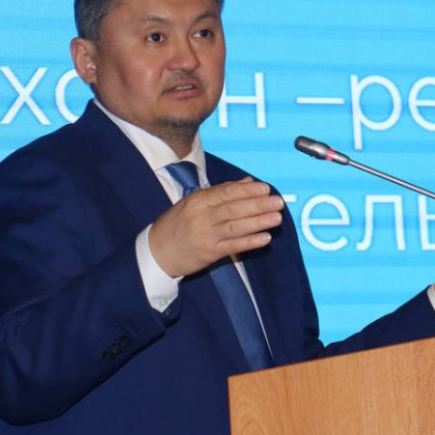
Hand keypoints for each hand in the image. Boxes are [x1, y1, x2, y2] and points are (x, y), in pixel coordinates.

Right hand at [148, 178, 283, 277]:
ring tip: (277, 218)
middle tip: (278, 202)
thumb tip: (248, 182)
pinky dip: (249, 242)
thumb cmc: (178, 223)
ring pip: (236, 227)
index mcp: (198, 200)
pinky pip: (233, 247)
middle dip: (258, 205)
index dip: (247, 191)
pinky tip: (265, 238)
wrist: (157, 251)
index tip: (266, 188)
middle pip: (234, 209)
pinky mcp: (209, 253)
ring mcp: (205, 236)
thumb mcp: (194, 202)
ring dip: (258, 222)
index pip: (226, 192)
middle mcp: (201, 216)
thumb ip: (222, 192)